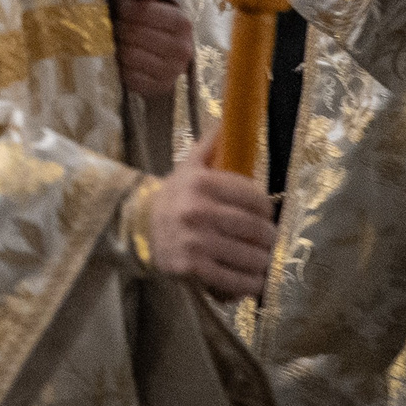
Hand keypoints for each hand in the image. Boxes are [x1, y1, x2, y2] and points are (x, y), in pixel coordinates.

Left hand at [117, 0, 192, 97]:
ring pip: (130, 56)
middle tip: (119, 28)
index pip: (141, 14)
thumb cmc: (143, 17)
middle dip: (120, 30)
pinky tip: (124, 61)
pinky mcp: (161, 88)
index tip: (123, 11)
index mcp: (182, 22)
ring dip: (118, 49)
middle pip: (133, 35)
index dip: (125, 11)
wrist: (151, 47)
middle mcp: (184, 48)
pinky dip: (122, 69)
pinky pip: (131, 78)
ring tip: (120, 43)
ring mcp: (174, 71)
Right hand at [142, 134, 276, 300]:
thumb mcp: (188, 168)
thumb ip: (209, 146)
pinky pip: (239, 282)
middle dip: (268, 239)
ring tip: (257, 260)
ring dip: (262, 263)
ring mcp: (196, 241)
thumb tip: (227, 120)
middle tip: (263, 241)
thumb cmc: (173, 198)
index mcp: (202, 183)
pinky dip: (250, 284)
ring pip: (255, 258)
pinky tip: (248, 278)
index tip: (260, 214)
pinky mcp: (193, 269)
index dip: (265, 209)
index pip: (257, 199)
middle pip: (260, 231)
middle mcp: (198, 211)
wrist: (137, 228)